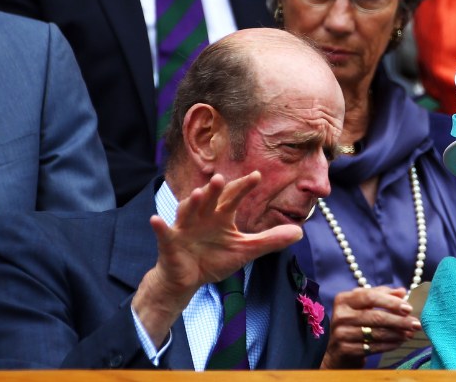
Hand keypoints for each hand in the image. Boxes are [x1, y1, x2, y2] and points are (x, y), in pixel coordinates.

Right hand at [133, 173, 303, 345]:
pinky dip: (160, 227)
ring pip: (188, 211)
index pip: (233, 198)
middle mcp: (203, 217)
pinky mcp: (170, 242)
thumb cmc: (214, 258)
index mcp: (221, 216)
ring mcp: (185, 228)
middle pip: (210, 200)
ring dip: (191, 203)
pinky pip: (164, 233)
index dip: (243, 187)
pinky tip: (156, 220)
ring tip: (197, 194)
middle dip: (215, 190)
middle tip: (222, 179)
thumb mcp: (244, 251)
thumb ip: (269, 241)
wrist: (187, 280)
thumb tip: (299, 233)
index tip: (257, 176)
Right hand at [320, 286, 420, 368]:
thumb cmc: (354, 323)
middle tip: (416, 324)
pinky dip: (389, 345)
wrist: (337, 351)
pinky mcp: (346, 349)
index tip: (408, 308)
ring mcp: (342, 333)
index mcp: (344, 299)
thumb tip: (402, 291)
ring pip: (376, 333)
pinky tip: (399, 342)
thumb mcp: (364, 306)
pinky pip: (373, 347)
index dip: (391, 302)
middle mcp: (340, 315)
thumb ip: (382, 295)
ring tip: (410, 333)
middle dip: (399, 320)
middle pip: (375, 316)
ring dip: (397, 334)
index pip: (370, 296)